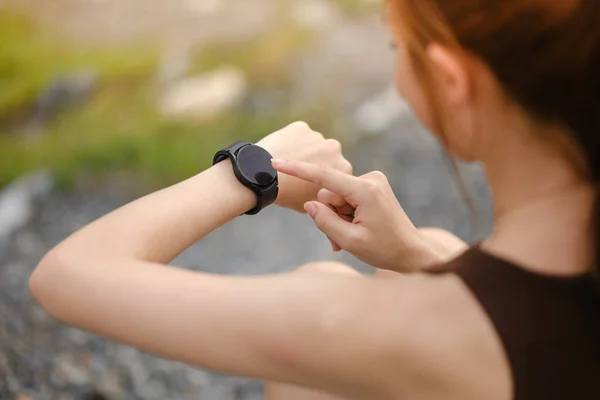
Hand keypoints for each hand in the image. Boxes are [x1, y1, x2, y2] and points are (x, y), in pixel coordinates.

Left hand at [257, 122, 351, 212]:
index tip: (311, 183)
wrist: (265, 177)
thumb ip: (325, 195)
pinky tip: (280, 152)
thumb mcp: (313, 203)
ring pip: (311, 143)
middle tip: (298, 173)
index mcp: (343, 169)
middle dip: (317, 161)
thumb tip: (324, 194)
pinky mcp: (301, 127)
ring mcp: (317, 136)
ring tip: (286, 163)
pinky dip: (290, 142)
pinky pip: (296, 135)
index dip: (324, 178)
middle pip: (326, 155)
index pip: (336, 173)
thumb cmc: (288, 194)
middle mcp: (335, 149)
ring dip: (304, 150)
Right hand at [272, 160, 442, 271]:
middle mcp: (370, 179)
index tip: (276, 162)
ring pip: (336, 197)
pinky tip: (354, 230)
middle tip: (338, 240)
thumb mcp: (350, 241)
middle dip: (329, 215)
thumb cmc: (385, 250)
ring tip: (348, 238)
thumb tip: (309, 203)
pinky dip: (345, 215)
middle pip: (329, 193)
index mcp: (365, 190)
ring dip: (337, 218)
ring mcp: (373, 181)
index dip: (298, 170)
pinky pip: (346, 198)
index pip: (324, 177)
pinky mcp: (372, 187)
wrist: (412, 253)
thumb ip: (325, 221)